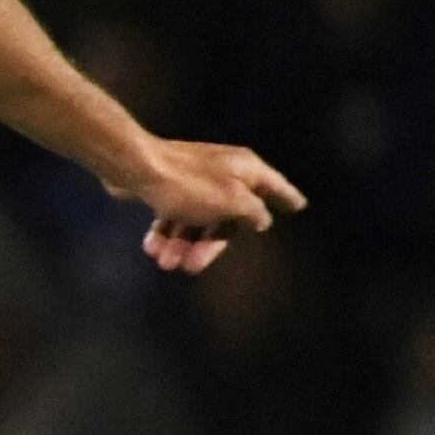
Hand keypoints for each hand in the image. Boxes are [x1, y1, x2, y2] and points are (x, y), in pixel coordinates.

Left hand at [108, 138, 306, 274]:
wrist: (134, 166)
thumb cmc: (189, 185)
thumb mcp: (232, 202)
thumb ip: (253, 212)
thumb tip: (261, 220)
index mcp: (245, 169)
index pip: (274, 186)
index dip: (287, 197)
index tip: (299, 205)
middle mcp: (223, 172)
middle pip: (228, 216)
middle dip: (209, 245)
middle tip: (191, 268)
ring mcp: (194, 179)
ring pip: (197, 220)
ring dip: (182, 244)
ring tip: (165, 262)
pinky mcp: (168, 186)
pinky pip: (174, 214)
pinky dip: (165, 232)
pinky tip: (152, 248)